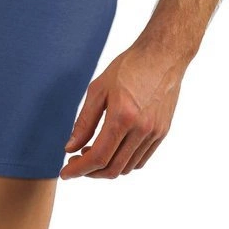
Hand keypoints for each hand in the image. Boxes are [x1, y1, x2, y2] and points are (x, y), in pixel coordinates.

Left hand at [60, 42, 185, 178]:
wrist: (162, 56)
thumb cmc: (128, 67)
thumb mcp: (99, 89)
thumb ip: (84, 121)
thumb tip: (70, 148)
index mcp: (122, 116)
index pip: (98, 156)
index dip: (79, 169)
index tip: (65, 172)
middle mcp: (141, 129)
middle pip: (113, 168)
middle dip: (90, 172)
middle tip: (76, 162)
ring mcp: (154, 133)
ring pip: (127, 168)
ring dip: (107, 168)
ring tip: (93, 152)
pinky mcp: (162, 133)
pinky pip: (141, 159)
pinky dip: (124, 162)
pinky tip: (113, 150)